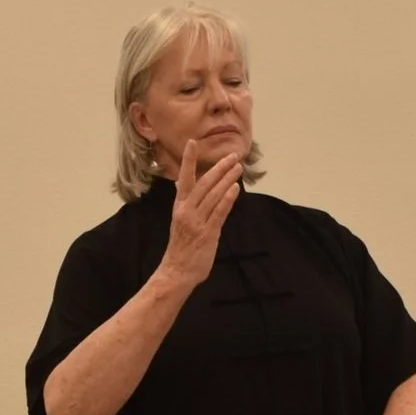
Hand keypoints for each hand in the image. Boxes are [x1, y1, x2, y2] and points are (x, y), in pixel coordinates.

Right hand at [156, 138, 242, 291]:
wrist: (177, 271)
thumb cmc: (181, 247)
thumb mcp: (179, 220)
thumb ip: (184, 201)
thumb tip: (181, 183)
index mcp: (180, 206)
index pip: (184, 178)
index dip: (189, 160)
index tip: (192, 142)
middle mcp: (187, 211)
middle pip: (204, 183)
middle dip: (219, 168)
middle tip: (233, 156)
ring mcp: (197, 222)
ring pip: (213, 195)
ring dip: (227, 180)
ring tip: (238, 168)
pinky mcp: (208, 233)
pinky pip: (219, 212)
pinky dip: (227, 199)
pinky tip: (235, 189)